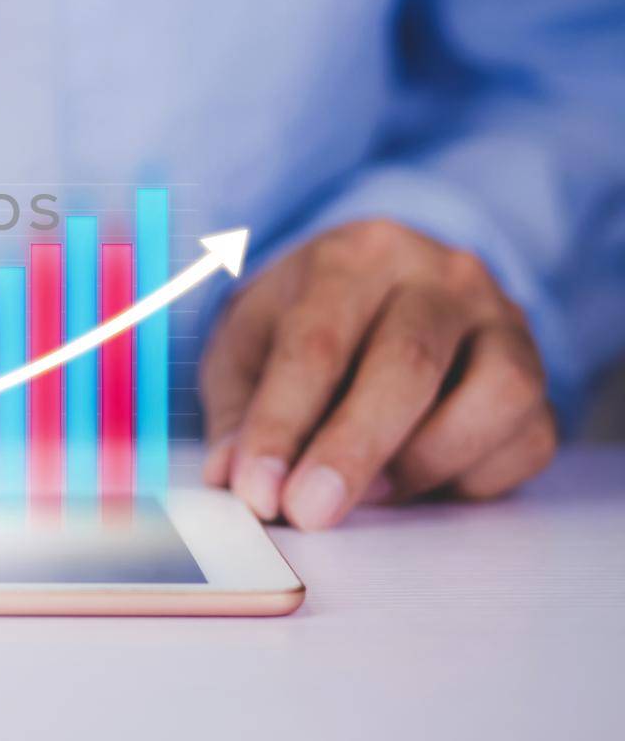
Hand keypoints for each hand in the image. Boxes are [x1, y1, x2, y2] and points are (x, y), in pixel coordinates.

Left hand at [200, 219, 555, 529]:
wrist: (374, 292)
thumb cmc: (302, 324)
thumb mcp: (247, 348)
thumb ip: (236, 411)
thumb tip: (230, 476)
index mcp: (355, 256)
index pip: (317, 341)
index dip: (283, 423)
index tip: (257, 489)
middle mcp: (441, 277)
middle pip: (407, 364)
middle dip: (352, 450)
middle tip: (308, 511)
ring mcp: (503, 322)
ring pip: (494, 394)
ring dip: (425, 461)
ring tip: (370, 494)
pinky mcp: (538, 375)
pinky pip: (527, 438)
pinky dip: (474, 477)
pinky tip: (420, 484)